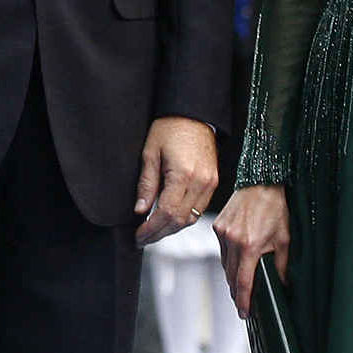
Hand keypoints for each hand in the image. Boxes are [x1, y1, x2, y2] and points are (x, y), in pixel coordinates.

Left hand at [134, 117, 218, 246]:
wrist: (194, 113)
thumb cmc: (170, 127)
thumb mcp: (150, 153)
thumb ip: (146, 184)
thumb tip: (140, 211)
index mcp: (184, 174)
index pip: (167, 214)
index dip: (151, 229)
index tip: (138, 236)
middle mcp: (201, 182)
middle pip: (180, 221)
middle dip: (159, 233)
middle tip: (142, 238)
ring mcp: (210, 183)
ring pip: (191, 218)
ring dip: (172, 228)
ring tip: (153, 231)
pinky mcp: (214, 182)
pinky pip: (199, 209)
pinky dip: (183, 218)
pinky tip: (169, 218)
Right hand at [213, 185, 289, 318]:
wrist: (261, 182)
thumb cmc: (276, 208)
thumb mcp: (284, 239)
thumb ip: (281, 264)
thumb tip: (281, 284)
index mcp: (249, 246)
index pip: (243, 282)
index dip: (243, 301)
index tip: (244, 314)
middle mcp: (232, 241)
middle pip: (231, 276)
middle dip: (237, 292)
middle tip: (243, 304)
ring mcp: (222, 233)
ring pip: (225, 264)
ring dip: (233, 275)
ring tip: (241, 284)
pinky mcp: (217, 225)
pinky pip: (222, 249)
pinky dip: (229, 258)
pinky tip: (237, 261)